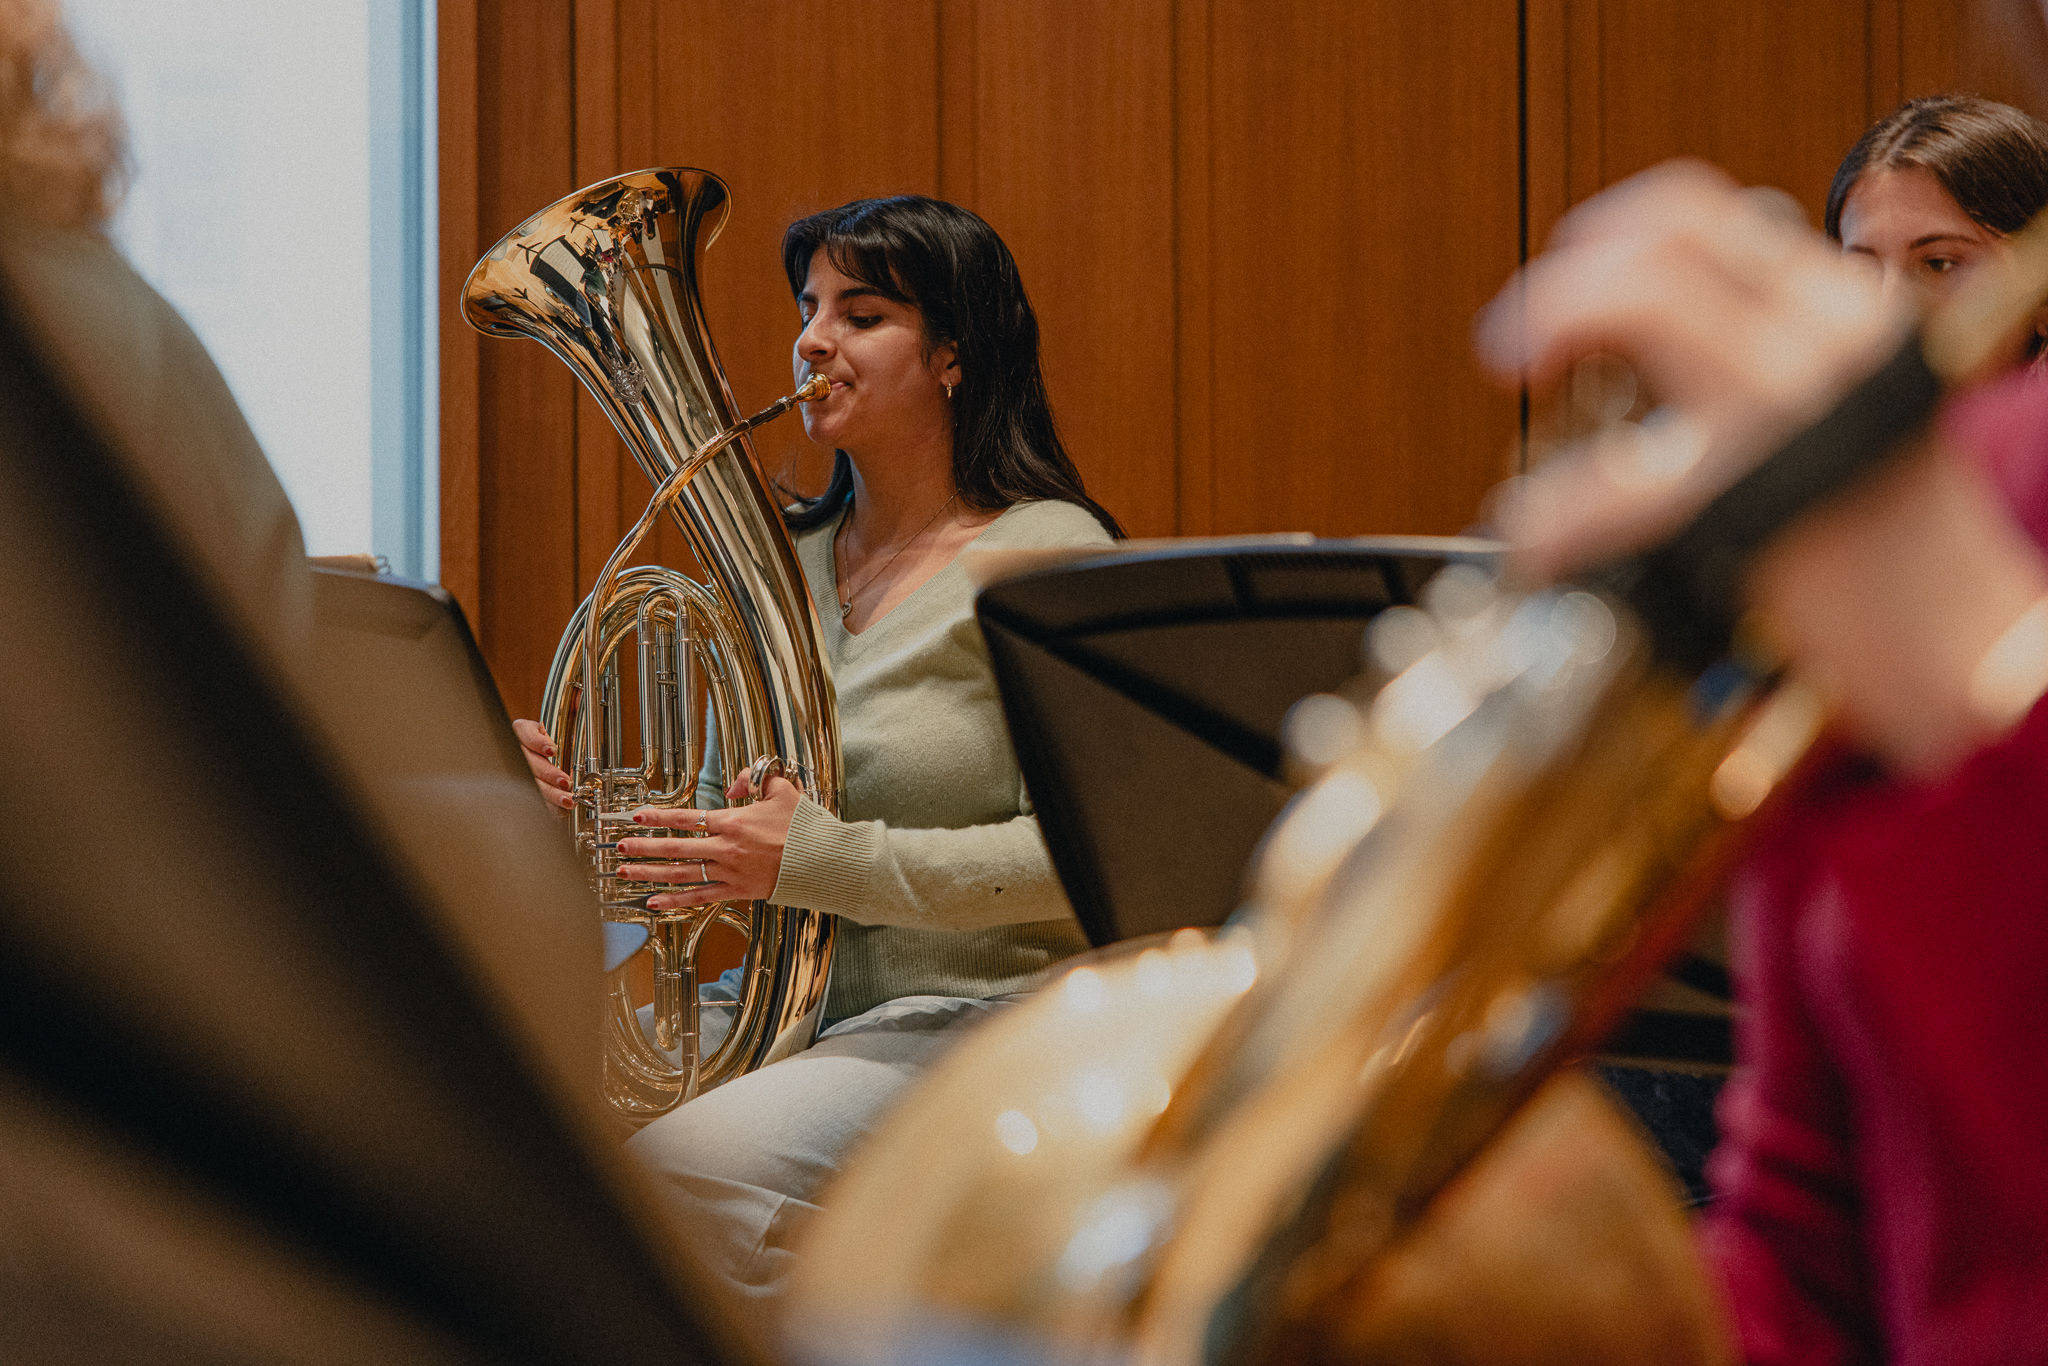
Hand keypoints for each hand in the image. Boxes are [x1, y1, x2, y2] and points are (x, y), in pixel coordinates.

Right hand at [513, 717, 573, 809]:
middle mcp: (518, 751)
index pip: (524, 732)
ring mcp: (518, 771)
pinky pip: (531, 800)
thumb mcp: (557, 725)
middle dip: (548, 774)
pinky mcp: (522, 791)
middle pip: (528, 763)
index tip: (552, 750)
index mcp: (523, 731)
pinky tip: (559, 811)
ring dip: (550, 794)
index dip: (537, 742)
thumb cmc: (551, 741)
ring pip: (530, 783)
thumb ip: (565, 719)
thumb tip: (579, 704)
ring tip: (567, 800)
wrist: (543, 757)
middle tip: (566, 782)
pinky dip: (547, 807)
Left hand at [615, 770, 802, 908]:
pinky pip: (700, 897)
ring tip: (626, 871)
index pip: (686, 817)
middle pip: (675, 848)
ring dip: (650, 873)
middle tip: (619, 847)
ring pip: (681, 874)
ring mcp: (729, 872)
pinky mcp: (737, 891)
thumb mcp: (782, 790)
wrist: (824, 861)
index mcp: (733, 822)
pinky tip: (655, 902)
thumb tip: (734, 785)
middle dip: (644, 847)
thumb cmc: (805, 827)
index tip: (637, 816)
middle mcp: (725, 849)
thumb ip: (754, 779)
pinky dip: (676, 901)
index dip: (658, 816)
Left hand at [1475, 161, 1906, 581]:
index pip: (1701, 216)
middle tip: (1509, 348)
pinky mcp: (1753, 496)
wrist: (1978, 646)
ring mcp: (1791, 407)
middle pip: (1660, 244)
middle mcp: (1825, 335)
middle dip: (1558, 285)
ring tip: (1517, 443)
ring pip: (1639, 302)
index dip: (1604, 237)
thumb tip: (1657, 331)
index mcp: (1842, 310)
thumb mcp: (1846, 410)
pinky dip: (1554, 516)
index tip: (1561, 278)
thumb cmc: (1899, 545)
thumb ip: (1765, 358)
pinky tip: (1534, 546)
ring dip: (1548, 338)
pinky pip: (1616, 484)